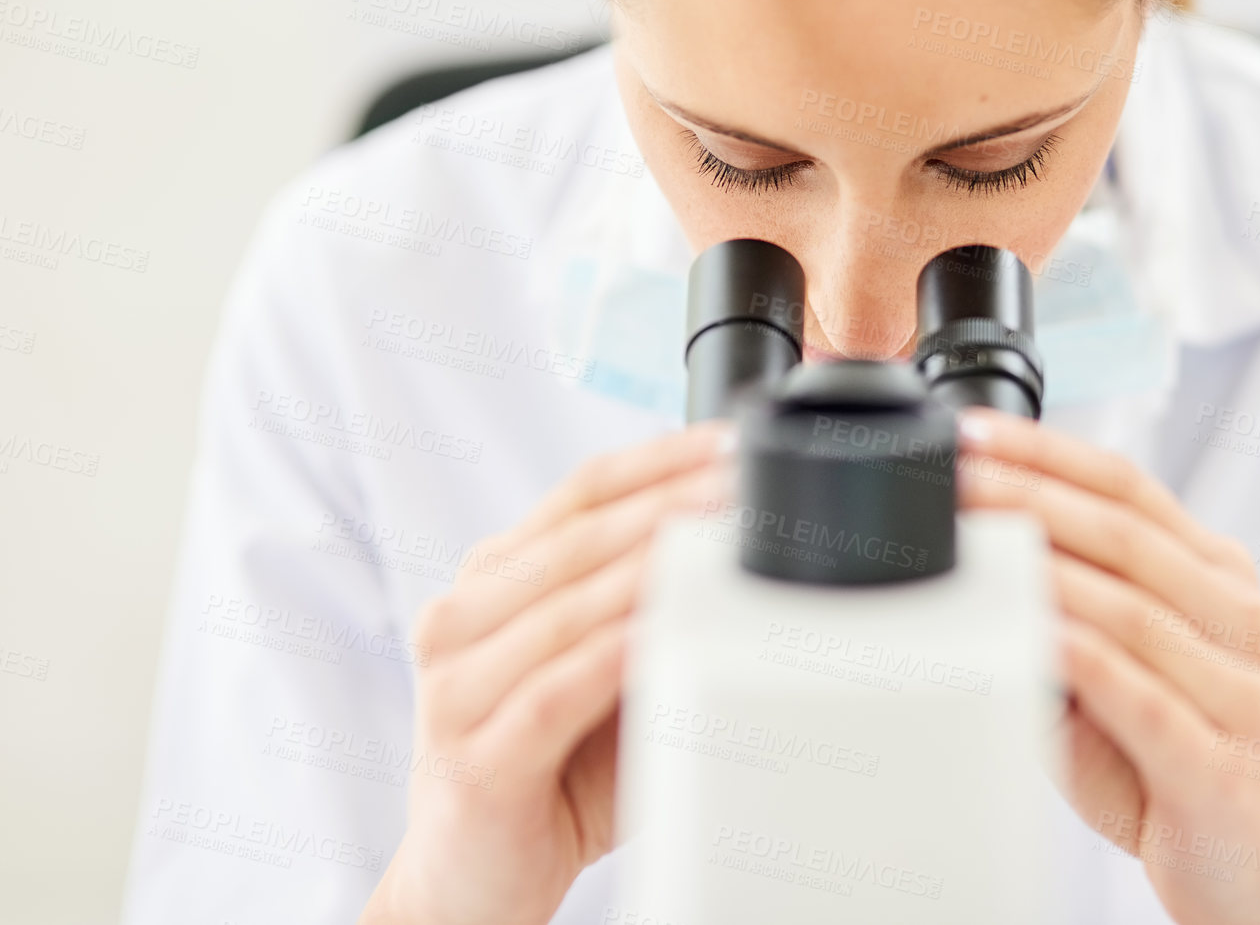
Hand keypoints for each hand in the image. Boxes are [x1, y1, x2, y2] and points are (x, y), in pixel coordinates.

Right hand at [359, 421, 733, 924]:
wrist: (469, 885)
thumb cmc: (545, 772)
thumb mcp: (599, 675)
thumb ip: (646, 613)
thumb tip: (739, 555)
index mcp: (492, 584)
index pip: (579, 494)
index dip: (658, 460)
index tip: (729, 440)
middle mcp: (461, 622)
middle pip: (577, 537)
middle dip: (670, 502)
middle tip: (742, 481)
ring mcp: (456, 689)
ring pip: (567, 606)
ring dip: (651, 567)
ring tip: (718, 539)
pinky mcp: (476, 759)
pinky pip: (556, 691)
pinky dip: (614, 656)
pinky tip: (663, 632)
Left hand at [956, 408, 1259, 924]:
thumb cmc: (1181, 773)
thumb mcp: (1127, 675)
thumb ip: (1074, 615)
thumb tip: (979, 563)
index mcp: (1219, 582)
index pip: (1130, 489)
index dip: (1048, 454)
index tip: (975, 435)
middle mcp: (1239, 620)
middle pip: (1126, 533)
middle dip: (1029, 495)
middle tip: (958, 476)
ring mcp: (1239, 690)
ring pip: (1132, 605)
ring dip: (1042, 566)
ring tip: (975, 542)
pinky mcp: (1219, 762)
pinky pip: (1141, 694)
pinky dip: (1079, 657)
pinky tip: (1030, 632)